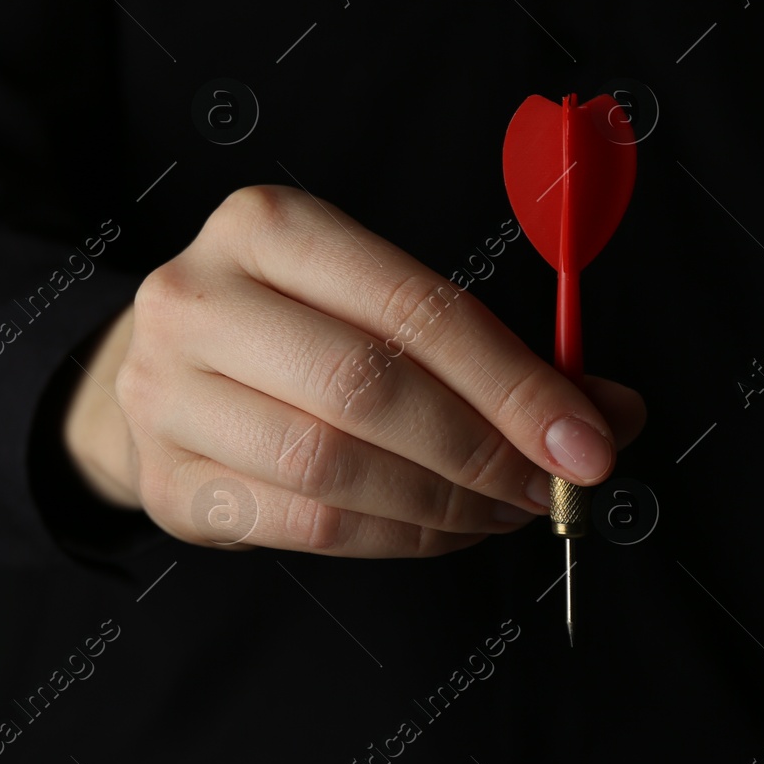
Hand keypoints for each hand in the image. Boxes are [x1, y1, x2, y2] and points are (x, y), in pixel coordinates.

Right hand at [62, 185, 646, 555]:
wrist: (157, 371)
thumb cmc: (290, 330)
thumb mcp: (372, 300)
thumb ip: (483, 346)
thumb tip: (606, 414)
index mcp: (262, 226)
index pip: (410, 305)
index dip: (512, 381)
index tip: (587, 440)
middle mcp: (196, 298)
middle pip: (365, 387)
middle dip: (480, 450)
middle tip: (546, 487)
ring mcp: (164, 392)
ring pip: (331, 466)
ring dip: (442, 504)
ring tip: (495, 510)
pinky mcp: (164, 479)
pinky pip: (302, 525)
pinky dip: (392, 538)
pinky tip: (433, 529)